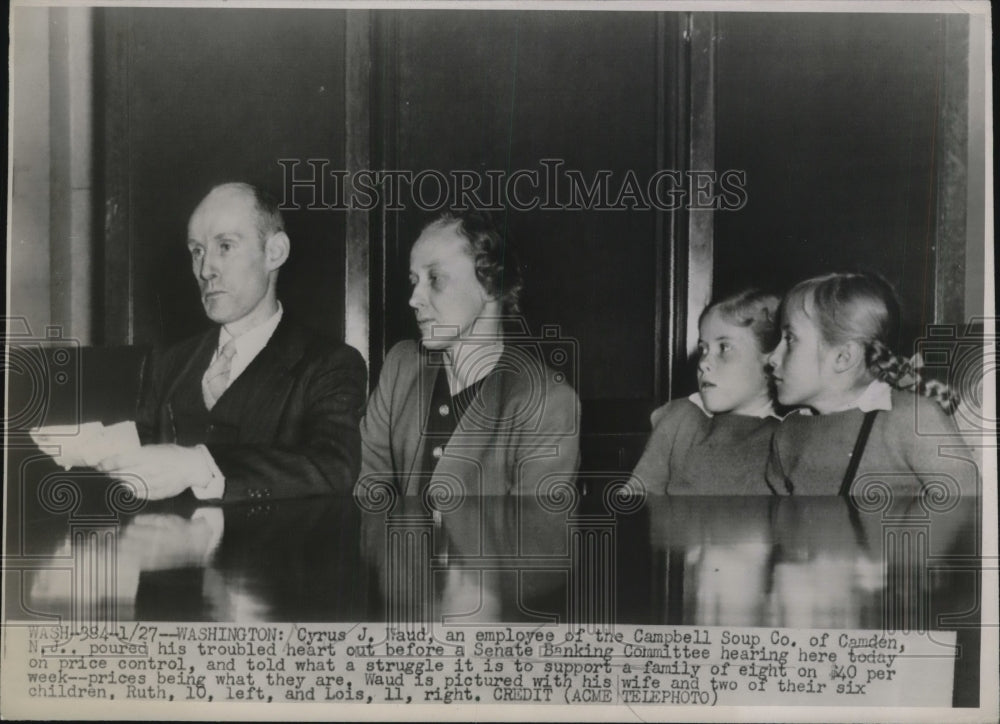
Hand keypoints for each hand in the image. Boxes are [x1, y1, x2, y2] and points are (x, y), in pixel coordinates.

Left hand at [96, 444, 211, 499]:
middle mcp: (149, 470)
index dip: (107, 464)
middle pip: (123, 474)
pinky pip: (139, 494)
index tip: (100, 465)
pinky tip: (130, 487)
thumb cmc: (173, 454)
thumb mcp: (156, 448)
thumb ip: (139, 455)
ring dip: (121, 482)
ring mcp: (153, 483)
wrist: (192, 466)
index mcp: (148, 456)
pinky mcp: (158, 493)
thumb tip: (120, 460)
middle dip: (113, 473)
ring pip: (129, 485)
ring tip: (119, 479)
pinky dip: (132, 491)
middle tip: (108, 472)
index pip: (120, 461)